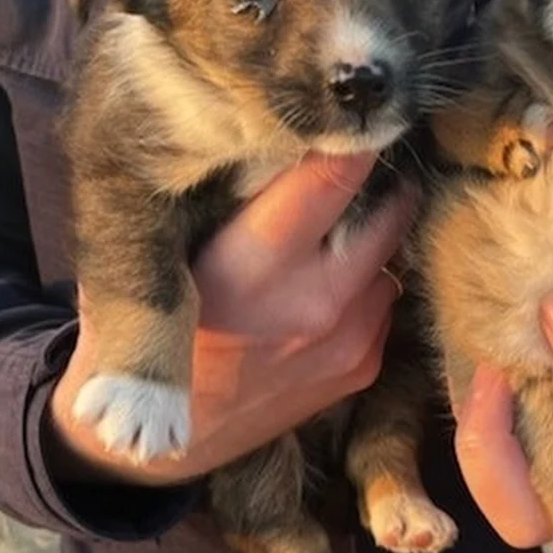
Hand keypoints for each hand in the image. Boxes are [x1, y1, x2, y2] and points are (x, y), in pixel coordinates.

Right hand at [49, 151, 415, 486]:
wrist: (167, 440)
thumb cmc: (161, 325)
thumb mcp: (167, 254)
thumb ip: (225, 199)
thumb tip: (285, 134)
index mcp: (253, 265)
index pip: (331, 176)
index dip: (353, 135)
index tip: (362, 111)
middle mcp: (312, 303)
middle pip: (386, 212)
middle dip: (381, 181)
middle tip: (364, 159)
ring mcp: (346, 341)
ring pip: (391, 256)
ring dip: (373, 237)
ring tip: (336, 230)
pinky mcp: (362, 369)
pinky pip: (384, 301)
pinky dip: (365, 284)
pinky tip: (327, 287)